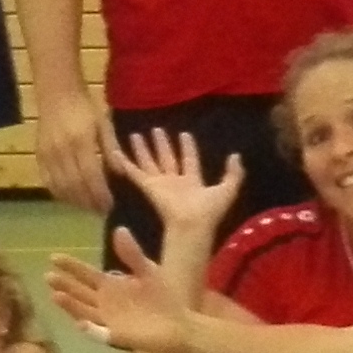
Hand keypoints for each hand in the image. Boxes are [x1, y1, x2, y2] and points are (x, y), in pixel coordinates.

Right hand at [34, 91, 111, 216]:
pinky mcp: (38, 155)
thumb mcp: (103, 123)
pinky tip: (69, 198)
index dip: (100, 194)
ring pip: (60, 186)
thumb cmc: (85, 106)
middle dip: (89, 202)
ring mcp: (48, 154)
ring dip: (74, 201)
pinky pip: (47, 180)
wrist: (56, 92)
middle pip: (75, 186)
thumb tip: (121, 174)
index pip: (91, 176)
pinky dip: (58, 193)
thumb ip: (111, 149)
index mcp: (81, 142)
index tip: (109, 205)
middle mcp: (62, 151)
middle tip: (101, 211)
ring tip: (87, 207)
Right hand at [46, 229, 194, 352]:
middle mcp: (105, 302)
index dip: (71, 266)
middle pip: (80, 293)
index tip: (54, 257)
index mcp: (111, 285)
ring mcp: (108, 320)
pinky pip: (100, 333)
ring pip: (84, 311)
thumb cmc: (161, 296)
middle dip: (64, 285)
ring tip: (55, 295)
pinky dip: (90, 329)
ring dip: (70, 305)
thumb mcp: (147, 270)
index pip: (86, 274)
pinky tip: (81, 323)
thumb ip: (132, 254)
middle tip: (48, 276)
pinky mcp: (116, 336)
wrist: (178, 323)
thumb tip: (119, 229)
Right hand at [107, 126, 244, 254]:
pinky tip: (116, 152)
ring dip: (143, 149)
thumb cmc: (210, 209)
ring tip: (136, 134)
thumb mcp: (228, 189)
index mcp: (193, 183)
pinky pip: (134, 173)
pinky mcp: (149, 187)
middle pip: (167, 159)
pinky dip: (124, 163)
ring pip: (150, 162)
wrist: (192, 223)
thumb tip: (236, 156)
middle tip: (157, 129)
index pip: (189, 161)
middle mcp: (175, 182)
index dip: (188, 148)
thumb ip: (234, 173)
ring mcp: (160, 185)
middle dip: (162, 145)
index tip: (185, 134)